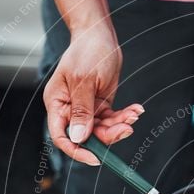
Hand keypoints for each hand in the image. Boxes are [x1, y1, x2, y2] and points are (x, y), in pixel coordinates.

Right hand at [44, 24, 143, 165]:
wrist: (99, 35)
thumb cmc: (87, 52)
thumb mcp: (84, 80)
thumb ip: (82, 110)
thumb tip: (78, 137)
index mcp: (57, 104)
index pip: (62, 136)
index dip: (77, 150)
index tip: (96, 158)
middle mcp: (70, 110)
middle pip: (87, 136)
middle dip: (108, 135)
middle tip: (127, 127)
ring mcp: (86, 109)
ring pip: (103, 129)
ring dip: (121, 125)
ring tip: (134, 113)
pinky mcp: (101, 105)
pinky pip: (113, 119)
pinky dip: (125, 116)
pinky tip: (136, 109)